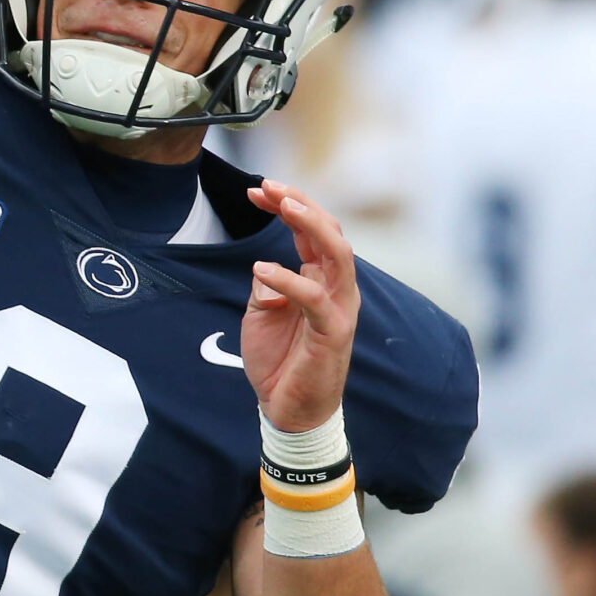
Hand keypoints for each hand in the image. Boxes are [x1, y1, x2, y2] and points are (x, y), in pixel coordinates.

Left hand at [242, 182, 357, 432]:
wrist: (288, 411)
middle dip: (300, 202)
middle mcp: (335, 289)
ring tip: (283, 204)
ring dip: (311, 224)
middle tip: (268, 185)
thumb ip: (266, 285)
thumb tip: (264, 266)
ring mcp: (338, 309)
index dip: (286, 205)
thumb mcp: (262, 313)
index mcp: (320, 280)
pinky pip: (315, 298)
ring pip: (338, 254)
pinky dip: (289, 279)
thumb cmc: (279, 360)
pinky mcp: (333, 333)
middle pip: (330, 232)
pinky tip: (263, 269)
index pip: (310, 232)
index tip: (256, 189)